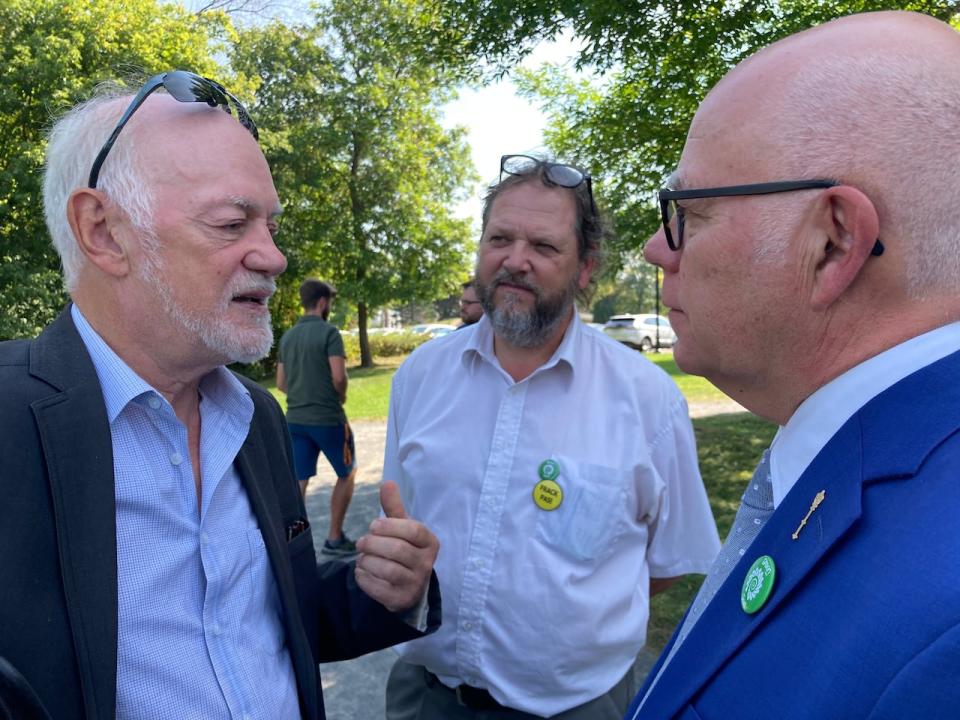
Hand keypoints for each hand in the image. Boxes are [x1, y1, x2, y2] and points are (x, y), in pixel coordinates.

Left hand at [355, 480, 438, 612]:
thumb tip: (387, 483)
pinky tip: (362, 570)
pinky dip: (364, 577)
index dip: (389, 526)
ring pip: (387, 569)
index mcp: (430, 543)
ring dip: (367, 560)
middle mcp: (427, 564)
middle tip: (361, 542)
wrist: (409, 587)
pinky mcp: (401, 600)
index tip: (373, 526)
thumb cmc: (404, 550)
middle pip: (397, 550)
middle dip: (372, 543)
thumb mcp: (402, 529)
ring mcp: (415, 584)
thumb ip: (394, 508)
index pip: (413, 530)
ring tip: (362, 557)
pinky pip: (378, 588)